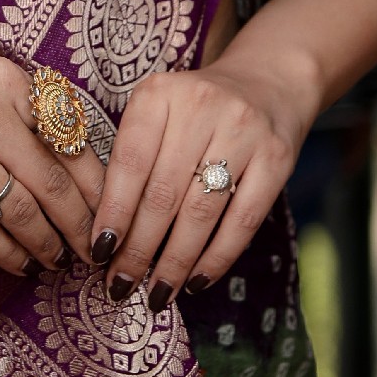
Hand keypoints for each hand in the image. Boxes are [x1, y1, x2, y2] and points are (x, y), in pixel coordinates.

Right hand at [0, 47, 103, 275]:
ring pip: (18, 211)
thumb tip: (95, 174)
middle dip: (80, 224)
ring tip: (56, 257)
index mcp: (5, 81)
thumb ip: (35, 118)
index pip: (70, 141)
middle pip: (50, 182)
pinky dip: (8, 253)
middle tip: (95, 249)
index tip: (115, 212)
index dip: (99, 186)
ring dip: (46, 243)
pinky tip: (21, 261)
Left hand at [88, 59, 315, 308]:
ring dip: (174, 261)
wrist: (268, 83)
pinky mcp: (277, 158)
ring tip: (157, 293)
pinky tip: (196, 281)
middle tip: (121, 285)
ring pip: (200, 212)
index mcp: (160, 93)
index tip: (98, 252)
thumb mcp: (159, 113)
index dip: (112, 212)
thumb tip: (107, 236)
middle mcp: (201, 106)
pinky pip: (242, 220)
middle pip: (162, 193)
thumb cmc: (196, 111)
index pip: (129, 162)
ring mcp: (243, 131)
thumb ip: (134, 159)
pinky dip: (217, 257)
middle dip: (138, 248)